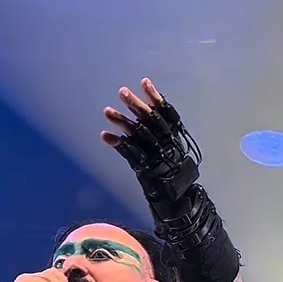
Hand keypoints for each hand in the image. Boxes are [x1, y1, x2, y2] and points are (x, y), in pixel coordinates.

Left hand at [100, 78, 199, 202]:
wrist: (177, 199)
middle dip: (135, 105)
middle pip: (149, 120)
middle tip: (121, 91)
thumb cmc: (176, 174)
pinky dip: (117, 143)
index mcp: (175, 137)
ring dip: (121, 121)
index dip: (155, 97)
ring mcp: (154, 155)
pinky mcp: (144, 167)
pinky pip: (128, 153)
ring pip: (136, 134)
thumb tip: (150, 111)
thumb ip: (162, 133)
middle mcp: (165, 144)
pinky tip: (105, 135)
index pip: (166, 113)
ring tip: (106, 111)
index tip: (144, 82)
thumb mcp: (174, 150)